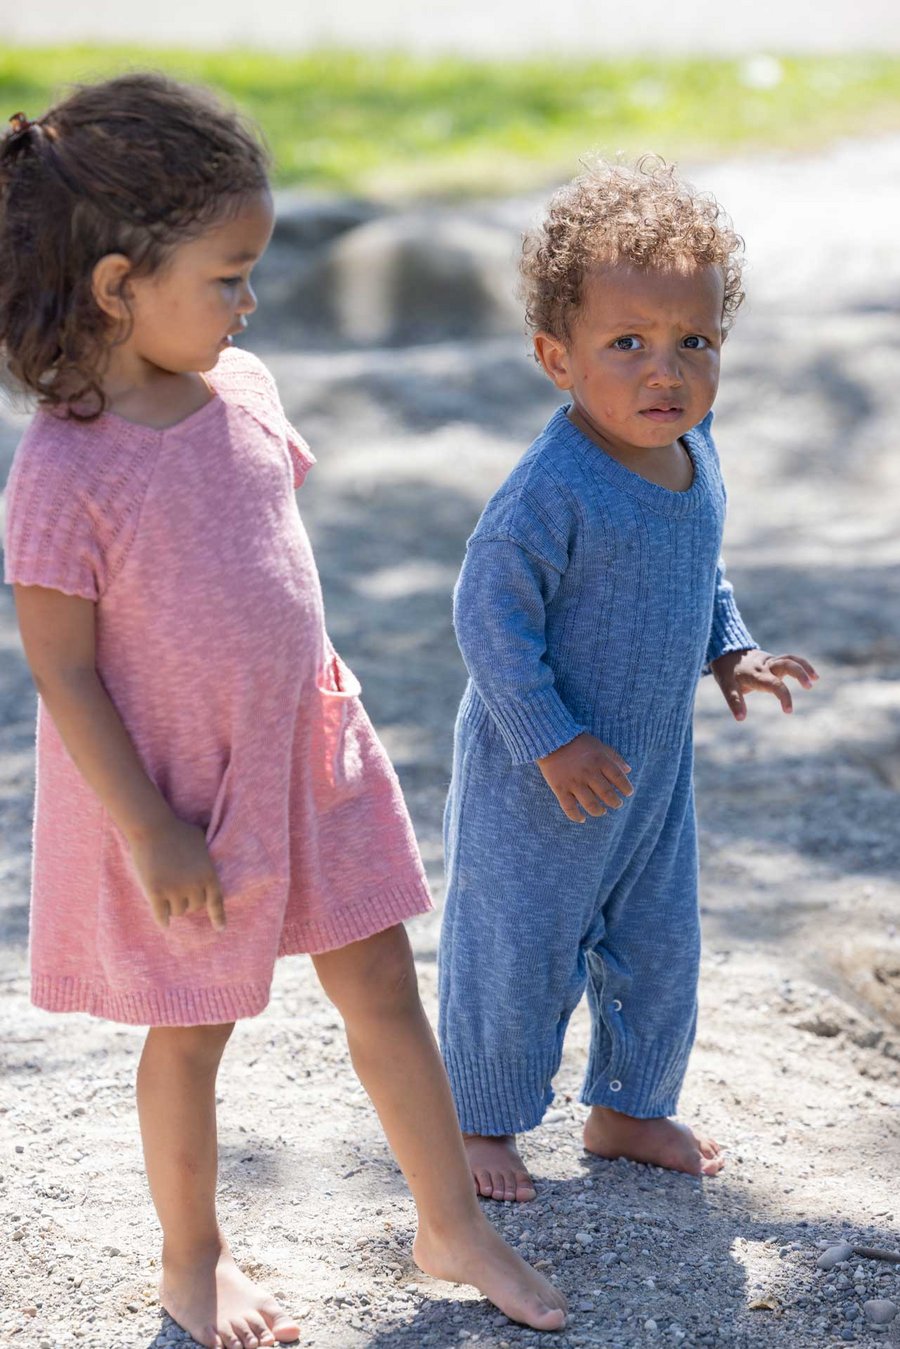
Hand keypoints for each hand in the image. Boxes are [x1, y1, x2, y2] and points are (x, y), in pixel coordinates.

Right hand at [128, 816, 225, 932]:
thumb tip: (209, 865)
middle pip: (195, 907)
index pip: (216, 901)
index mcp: (208, 874)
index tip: (220, 929)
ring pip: (178, 911)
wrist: (153, 828)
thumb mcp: (201, 841)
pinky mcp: (155, 892)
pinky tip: (164, 922)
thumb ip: (207, 857)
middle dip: (189, 902)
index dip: (218, 917)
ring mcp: (174, 890)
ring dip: (174, 907)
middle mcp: (194, 885)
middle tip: (180, 893)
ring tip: (168, 897)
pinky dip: (163, 919)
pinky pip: (161, 915)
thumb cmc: (178, 830)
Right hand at [537, 732, 632, 822]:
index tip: (628, 793)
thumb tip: (628, 770)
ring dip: (600, 811)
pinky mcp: (560, 788)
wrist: (550, 740)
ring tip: (602, 811)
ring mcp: (574, 782)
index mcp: (599, 761)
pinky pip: (569, 808)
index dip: (626, 788)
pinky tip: (582, 819)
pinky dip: (576, 816)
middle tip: (617, 804)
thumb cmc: (578, 743)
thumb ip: (614, 757)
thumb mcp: (599, 745)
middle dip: (615, 802)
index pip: (618, 778)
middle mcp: (588, 773)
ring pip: (591, 805)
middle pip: (607, 794)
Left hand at [712, 648, 818, 720]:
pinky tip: (813, 676)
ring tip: (816, 679)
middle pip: (786, 664)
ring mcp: (771, 661)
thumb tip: (741, 718)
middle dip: (799, 673)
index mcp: (755, 674)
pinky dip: (802, 665)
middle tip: (809, 686)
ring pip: (791, 659)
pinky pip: (791, 660)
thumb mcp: (726, 686)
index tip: (789, 711)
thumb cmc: (727, 672)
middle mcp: (766, 666)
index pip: (774, 684)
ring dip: (804, 667)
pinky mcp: (774, 660)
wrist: (726, 652)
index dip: (784, 696)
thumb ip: (734, 701)